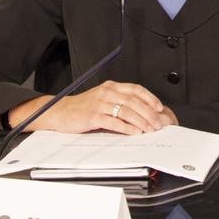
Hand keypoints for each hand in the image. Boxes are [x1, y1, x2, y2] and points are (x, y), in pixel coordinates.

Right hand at [9, 80, 175, 134]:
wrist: (59, 112)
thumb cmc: (82, 108)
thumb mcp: (102, 98)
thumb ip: (118, 101)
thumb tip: (140, 111)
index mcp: (111, 86)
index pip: (136, 89)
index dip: (150, 98)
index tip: (159, 107)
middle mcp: (107, 92)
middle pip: (134, 101)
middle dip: (149, 113)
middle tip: (158, 123)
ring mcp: (99, 103)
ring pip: (126, 111)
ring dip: (141, 121)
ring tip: (149, 130)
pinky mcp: (93, 116)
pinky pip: (114, 121)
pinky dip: (126, 127)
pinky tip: (134, 132)